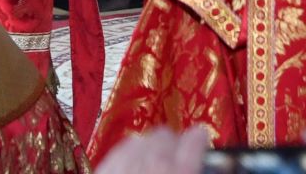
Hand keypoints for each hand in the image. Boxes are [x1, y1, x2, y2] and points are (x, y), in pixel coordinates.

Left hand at [91, 128, 208, 173]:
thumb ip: (192, 167)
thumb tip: (198, 162)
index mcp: (179, 171)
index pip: (196, 139)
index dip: (200, 140)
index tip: (200, 140)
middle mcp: (153, 162)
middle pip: (166, 134)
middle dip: (171, 144)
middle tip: (174, 160)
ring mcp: (125, 163)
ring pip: (141, 139)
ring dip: (149, 148)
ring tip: (152, 164)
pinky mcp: (105, 166)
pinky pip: (120, 149)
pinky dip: (129, 154)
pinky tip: (131, 166)